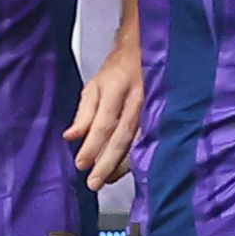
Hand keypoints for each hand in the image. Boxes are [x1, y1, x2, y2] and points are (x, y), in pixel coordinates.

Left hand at [65, 31, 141, 186]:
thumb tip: (71, 137)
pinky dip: (139, 156)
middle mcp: (137, 98)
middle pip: (122, 136)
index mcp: (117, 88)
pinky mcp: (164, 115)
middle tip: (94, 182)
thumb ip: (84, 113)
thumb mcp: (95, 86)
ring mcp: (154, 107)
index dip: (92, 145)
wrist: (147, 52)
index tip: (81, 164)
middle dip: (107, 162)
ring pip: (139, 141)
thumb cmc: (117, 71)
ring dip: (123, 164)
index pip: (103, 122)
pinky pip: (151, 139)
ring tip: (108, 180)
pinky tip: (130, 170)